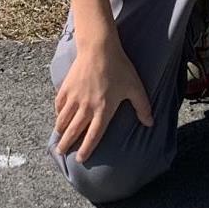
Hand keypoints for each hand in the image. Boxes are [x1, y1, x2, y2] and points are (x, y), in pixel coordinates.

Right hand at [54, 37, 153, 163]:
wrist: (99, 47)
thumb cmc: (119, 67)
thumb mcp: (135, 87)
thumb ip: (143, 107)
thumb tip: (150, 123)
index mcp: (104, 109)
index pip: (93, 135)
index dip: (86, 149)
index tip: (80, 159)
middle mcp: (87, 107)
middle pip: (74, 131)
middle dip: (67, 144)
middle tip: (61, 153)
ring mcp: (74, 97)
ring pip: (63, 120)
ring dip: (60, 131)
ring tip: (58, 140)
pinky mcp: (67, 88)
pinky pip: (59, 105)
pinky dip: (58, 114)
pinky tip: (59, 118)